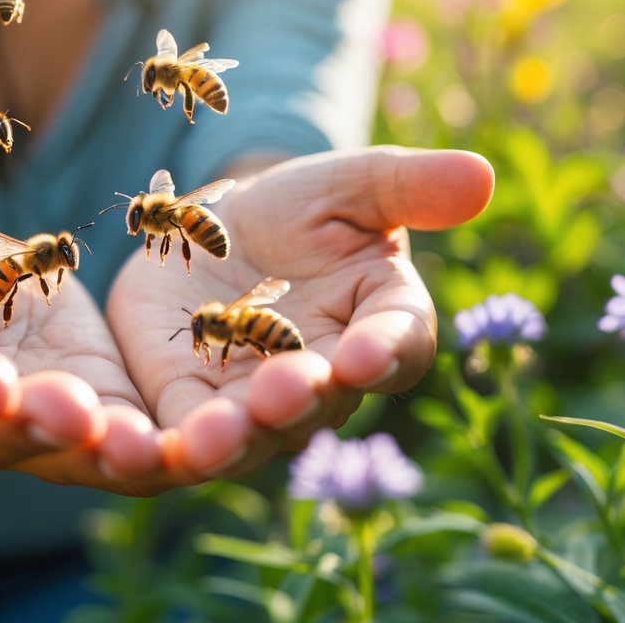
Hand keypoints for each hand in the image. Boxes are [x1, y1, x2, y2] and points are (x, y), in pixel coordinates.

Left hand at [106, 147, 494, 476]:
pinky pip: (183, 433)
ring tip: (213, 436)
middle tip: (283, 389)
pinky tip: (143, 448)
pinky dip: (168, 446)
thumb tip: (481, 175)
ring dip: (234, 438)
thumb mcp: (348, 183)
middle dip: (301, 398)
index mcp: (378, 322)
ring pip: (252, 433)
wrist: (220, 223)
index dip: (387, 351)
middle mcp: (325, 375)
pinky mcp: (189, 401)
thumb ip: (406, 185)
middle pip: (322, 401)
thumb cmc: (300, 206)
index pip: (397, 344)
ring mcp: (255, 399)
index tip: (367, 353)